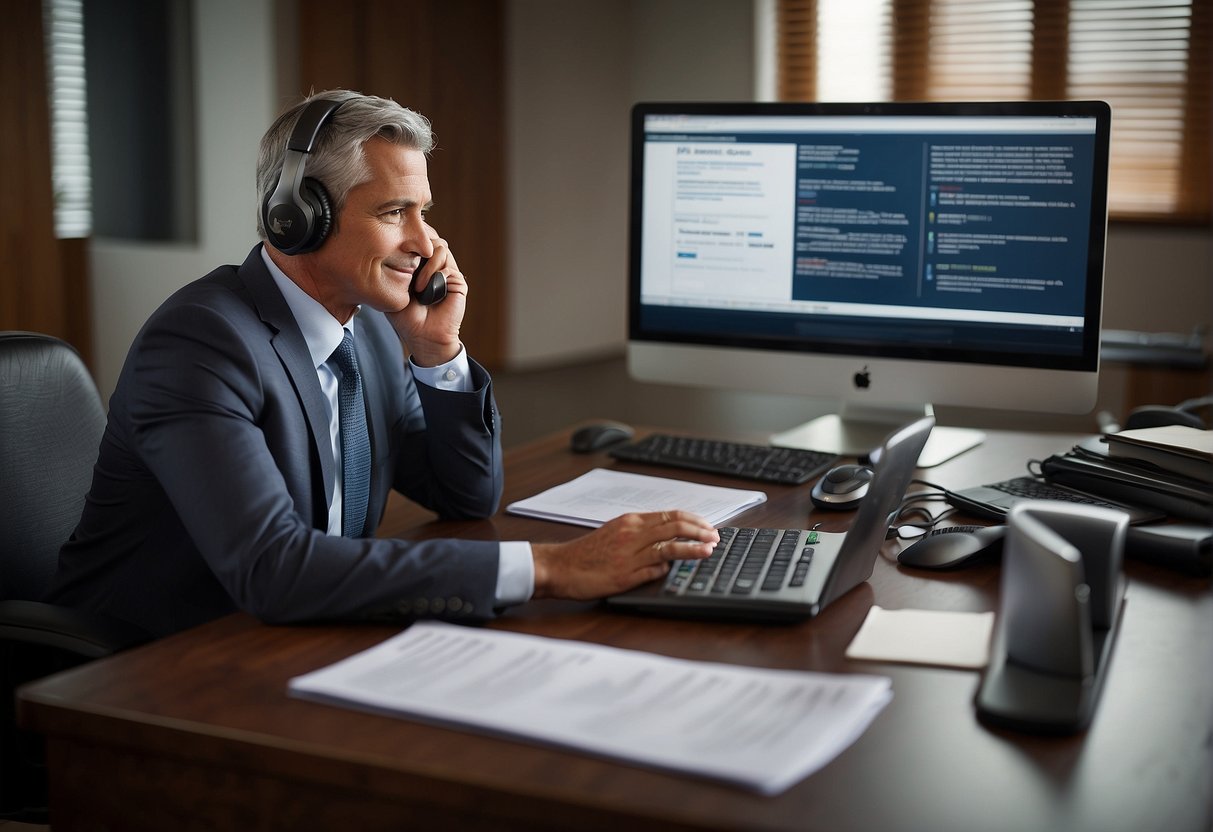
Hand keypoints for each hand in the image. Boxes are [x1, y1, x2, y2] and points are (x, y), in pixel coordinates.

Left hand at [388, 229, 465, 366]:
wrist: (423, 336)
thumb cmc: (406, 317)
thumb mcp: (394, 288)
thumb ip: (397, 265)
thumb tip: (398, 243)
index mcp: (420, 265)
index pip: (418, 239)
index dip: (410, 238)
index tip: (397, 247)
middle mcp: (435, 266)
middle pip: (431, 237)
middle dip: (417, 248)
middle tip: (408, 267)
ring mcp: (447, 272)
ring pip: (440, 246)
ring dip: (426, 265)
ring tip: (417, 286)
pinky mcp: (458, 281)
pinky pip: (447, 265)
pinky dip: (434, 274)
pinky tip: (425, 290)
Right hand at [531, 511, 718, 599]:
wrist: (560, 566)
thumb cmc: (588, 552)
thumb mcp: (616, 532)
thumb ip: (642, 532)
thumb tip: (669, 536)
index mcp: (631, 522)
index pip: (670, 515)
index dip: (694, 520)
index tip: (708, 527)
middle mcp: (632, 534)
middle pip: (675, 526)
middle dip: (700, 531)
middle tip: (715, 537)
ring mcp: (629, 555)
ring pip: (669, 546)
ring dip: (693, 548)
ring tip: (709, 550)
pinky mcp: (624, 576)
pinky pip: (654, 570)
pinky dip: (668, 569)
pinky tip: (676, 570)